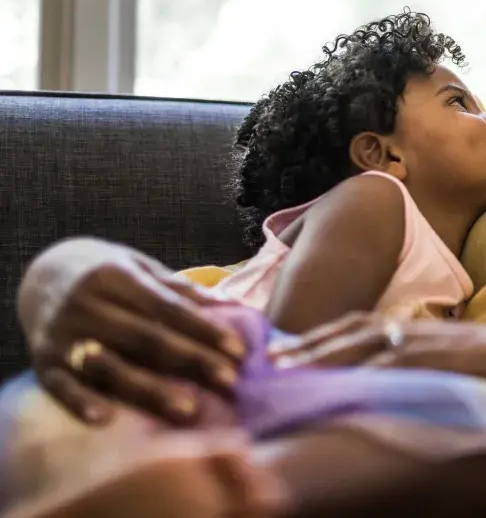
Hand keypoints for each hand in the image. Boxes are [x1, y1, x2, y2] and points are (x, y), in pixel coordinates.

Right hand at [18, 238, 246, 425]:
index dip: (204, 331)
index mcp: (114, 276)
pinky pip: (62, 387)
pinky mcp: (42, 364)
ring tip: (188, 409)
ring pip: (111, 366)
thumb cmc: (108, 275)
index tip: (239, 351)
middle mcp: (86, 305)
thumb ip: (182, 291)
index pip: (168, 308)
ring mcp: (62, 336)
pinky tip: (106, 420)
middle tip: (230, 381)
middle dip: (192, 360)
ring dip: (150, 389)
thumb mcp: (141, 269)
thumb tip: (234, 306)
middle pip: (146, 338)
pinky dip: (82, 402)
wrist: (41, 275)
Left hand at [270, 313, 485, 407]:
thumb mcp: (471, 364)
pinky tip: (350, 382)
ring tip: (293, 369)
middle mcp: (429, 331)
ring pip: (375, 343)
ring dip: (331, 353)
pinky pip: (411, 363)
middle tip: (272, 361)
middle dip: (313, 345)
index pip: (367, 328)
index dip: (325, 339)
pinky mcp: (460, 357)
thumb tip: (406, 387)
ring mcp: (444, 342)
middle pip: (359, 330)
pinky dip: (375, 370)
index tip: (287, 353)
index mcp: (429, 331)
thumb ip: (439, 369)